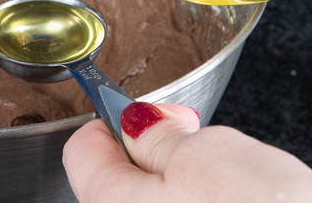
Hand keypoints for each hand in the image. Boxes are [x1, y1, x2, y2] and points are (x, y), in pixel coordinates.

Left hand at [62, 102, 311, 201]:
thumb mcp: (207, 151)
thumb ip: (158, 132)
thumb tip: (135, 121)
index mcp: (108, 202)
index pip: (81, 147)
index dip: (115, 121)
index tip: (149, 117)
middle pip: (120, 181)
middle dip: (157, 158)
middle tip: (201, 152)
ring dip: (185, 190)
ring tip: (230, 190)